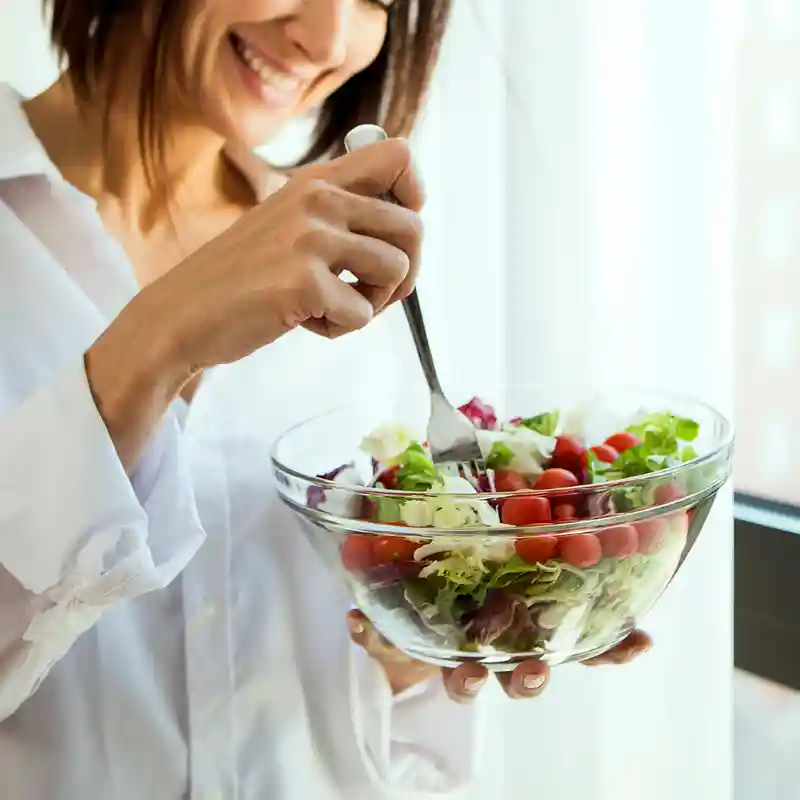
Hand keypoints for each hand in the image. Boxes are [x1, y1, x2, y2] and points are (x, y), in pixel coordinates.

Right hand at [86, 138, 422, 466]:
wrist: (180, 315)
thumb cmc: (242, 278)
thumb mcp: (287, 224)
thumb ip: (336, 213)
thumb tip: (409, 222)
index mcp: (316, 181)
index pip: (398, 155)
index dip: (414, 196)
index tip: (394, 235)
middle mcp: (317, 200)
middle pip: (413, 226)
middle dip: (404, 272)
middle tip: (370, 293)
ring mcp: (310, 240)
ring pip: (397, 270)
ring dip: (373, 303)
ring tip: (332, 307)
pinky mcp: (304, 283)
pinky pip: (363, 314)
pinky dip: (340, 328)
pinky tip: (304, 321)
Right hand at [348, 609, 651, 703]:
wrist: (439, 604)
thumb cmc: (420, 623)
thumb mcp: (392, 626)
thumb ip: (374, 627)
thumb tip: (356, 620)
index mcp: (459, 656)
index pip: (466, 677)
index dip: (468, 681)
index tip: (468, 676)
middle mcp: (501, 654)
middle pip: (516, 676)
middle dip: (525, 677)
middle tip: (530, 669)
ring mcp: (530, 638)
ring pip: (557, 653)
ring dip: (585, 655)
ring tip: (610, 647)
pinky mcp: (558, 621)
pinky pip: (591, 641)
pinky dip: (618, 648)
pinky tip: (643, 642)